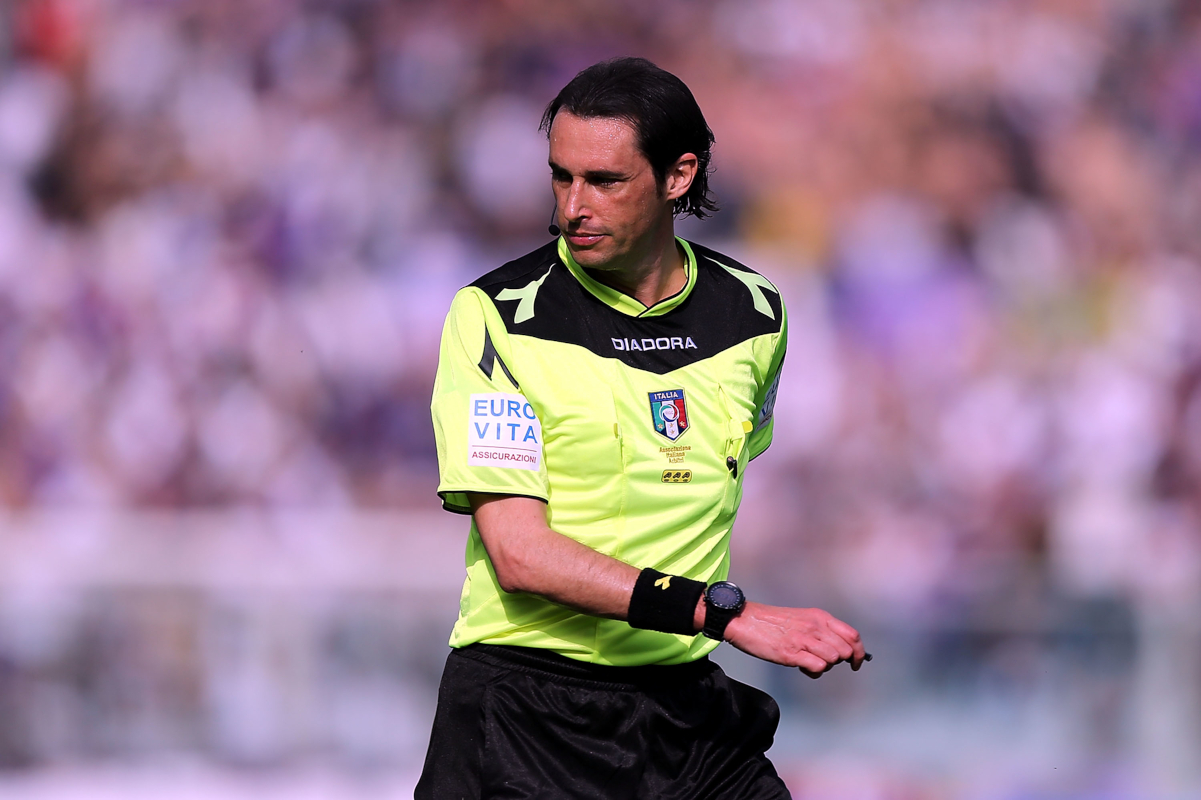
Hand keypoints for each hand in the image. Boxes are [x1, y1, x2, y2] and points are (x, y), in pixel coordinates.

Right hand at [723, 602, 865, 677]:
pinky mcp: (791, 653)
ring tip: (808, 664)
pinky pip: (818, 666)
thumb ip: (820, 630)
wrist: (744, 619)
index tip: (856, 663)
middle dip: (839, 662)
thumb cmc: (772, 622)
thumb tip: (838, 650)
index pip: (852, 636)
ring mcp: (803, 639)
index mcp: (819, 617)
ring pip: (833, 659)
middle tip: (822, 662)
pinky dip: (814, 671)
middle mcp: (815, 626)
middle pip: (845, 651)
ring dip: (824, 667)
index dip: (859, 652)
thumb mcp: (801, 618)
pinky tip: (801, 667)